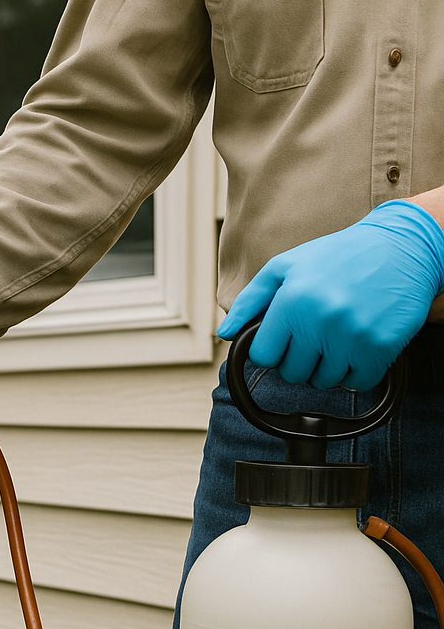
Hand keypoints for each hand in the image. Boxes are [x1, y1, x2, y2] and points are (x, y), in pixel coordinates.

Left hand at [218, 200, 443, 390]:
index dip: (272, 352)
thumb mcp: (285, 267)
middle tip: (314, 338)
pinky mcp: (381, 346)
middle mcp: (320, 321)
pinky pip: (357, 382)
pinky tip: (357, 348)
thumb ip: (249, 301)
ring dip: (328, 367)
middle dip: (299, 360)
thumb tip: (225, 334)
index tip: (284, 340)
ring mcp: (352, 336)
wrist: (403, 246)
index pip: (264, 357)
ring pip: (324, 381)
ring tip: (337, 339)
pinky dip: (356, 372)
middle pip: (293, 373)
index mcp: (292, 302)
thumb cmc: (338, 256)